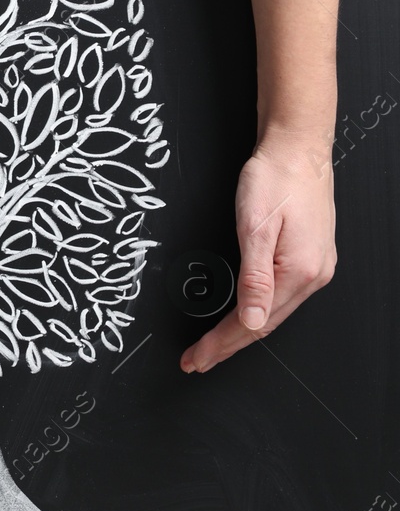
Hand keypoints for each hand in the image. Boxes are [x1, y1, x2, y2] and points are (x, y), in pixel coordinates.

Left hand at [180, 129, 336, 372]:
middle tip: (196, 361)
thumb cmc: (275, 179)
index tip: (196, 358)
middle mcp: (313, 276)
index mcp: (300, 272)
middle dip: (227, 346)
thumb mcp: (255, 227)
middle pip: (264, 325)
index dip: (221, 344)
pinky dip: (257, 312)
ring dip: (241, 333)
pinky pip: (280, 297)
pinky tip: (244, 318)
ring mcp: (315, 268)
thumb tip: (252, 320)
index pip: (253, 322)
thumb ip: (254, 278)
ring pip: (273, 313)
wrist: (297, 149)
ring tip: (213, 348)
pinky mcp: (310, 258)